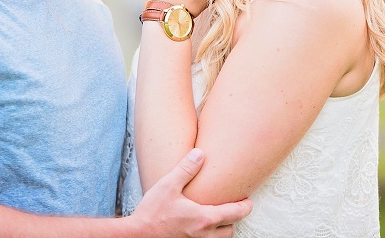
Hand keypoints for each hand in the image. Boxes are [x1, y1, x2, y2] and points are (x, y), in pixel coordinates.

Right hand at [130, 148, 252, 237]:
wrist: (136, 236)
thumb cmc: (152, 213)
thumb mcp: (168, 186)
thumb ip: (186, 169)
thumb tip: (199, 154)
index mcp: (204, 219)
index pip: (235, 213)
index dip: (245, 206)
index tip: (248, 201)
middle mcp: (204, 235)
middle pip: (230, 230)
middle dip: (233, 220)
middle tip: (232, 208)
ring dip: (221, 231)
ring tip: (217, 219)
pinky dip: (209, 237)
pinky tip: (200, 228)